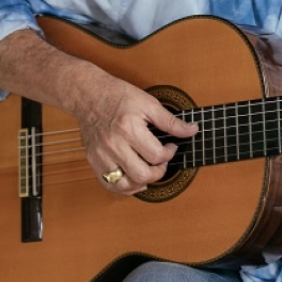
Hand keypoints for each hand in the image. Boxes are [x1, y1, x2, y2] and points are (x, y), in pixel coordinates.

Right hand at [70, 65, 197, 195]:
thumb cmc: (118, 96)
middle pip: (142, 175)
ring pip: (125, 185)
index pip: (156, 155)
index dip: (170, 153)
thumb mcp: (149, 103)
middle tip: (161, 161)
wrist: (89, 94)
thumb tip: (192, 130)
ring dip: (142, 182)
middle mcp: (113, 144)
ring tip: (148, 172)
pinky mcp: (93, 160)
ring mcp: (101, 154)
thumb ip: (171, 121)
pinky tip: (133, 179)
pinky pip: (109, 184)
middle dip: (159, 172)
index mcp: (129, 128)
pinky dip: (124, 187)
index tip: (170, 146)